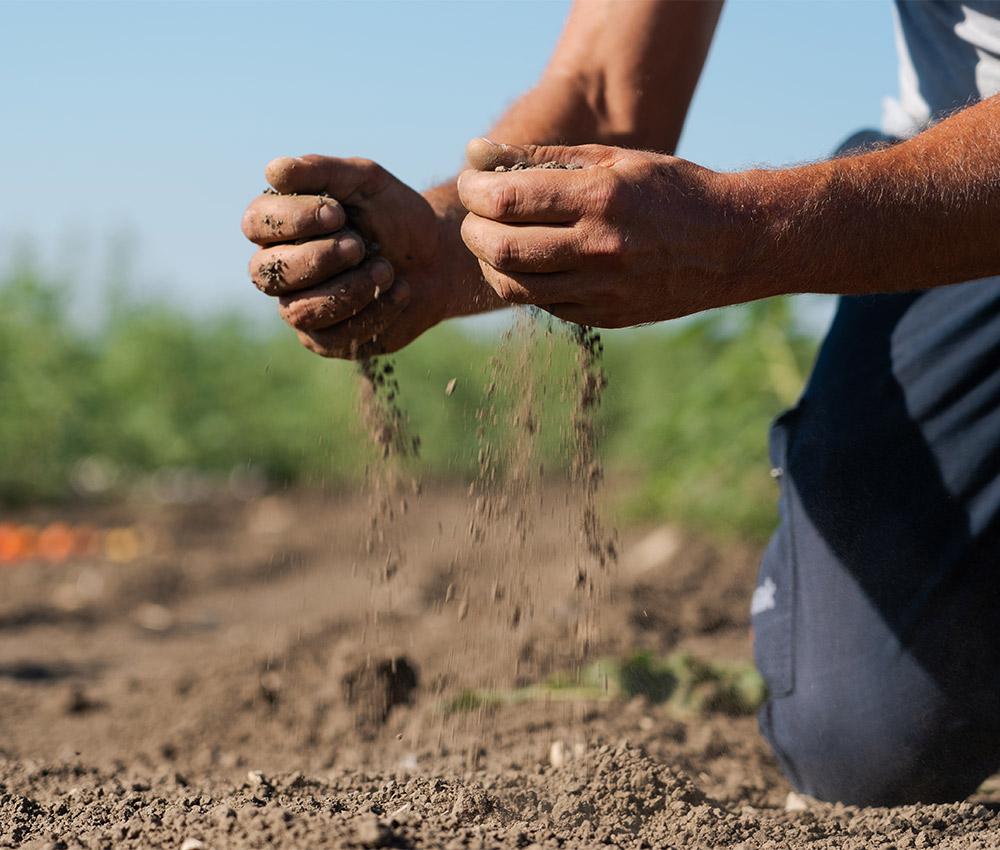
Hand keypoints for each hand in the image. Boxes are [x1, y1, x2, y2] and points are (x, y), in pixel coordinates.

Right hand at [242, 155, 454, 357]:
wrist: (437, 255)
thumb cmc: (393, 215)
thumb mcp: (365, 181)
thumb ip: (322, 172)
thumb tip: (274, 171)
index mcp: (279, 226)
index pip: (256, 224)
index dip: (293, 220)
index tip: (338, 212)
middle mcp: (281, 270)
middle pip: (268, 273)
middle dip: (317, 259)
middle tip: (359, 245)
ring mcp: (302, 308)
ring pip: (299, 312)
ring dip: (347, 289)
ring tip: (385, 268)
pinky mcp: (331, 340)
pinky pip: (337, 337)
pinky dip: (373, 313)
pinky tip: (400, 290)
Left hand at [458, 138, 750, 326]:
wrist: (729, 244)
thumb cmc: (668, 190)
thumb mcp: (612, 158)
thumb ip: (540, 157)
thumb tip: (475, 153)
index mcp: (601, 198)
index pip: (507, 200)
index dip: (474, 191)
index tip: (472, 183)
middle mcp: (600, 248)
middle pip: (501, 249)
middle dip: (472, 230)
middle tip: (475, 215)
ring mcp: (603, 290)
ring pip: (514, 287)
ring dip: (490, 263)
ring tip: (494, 240)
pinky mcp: (604, 317)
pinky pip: (542, 305)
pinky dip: (521, 283)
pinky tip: (529, 262)